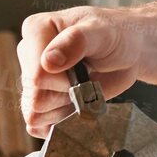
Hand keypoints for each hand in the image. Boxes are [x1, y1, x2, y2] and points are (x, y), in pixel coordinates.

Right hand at [17, 7, 150, 136]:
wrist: (128, 51)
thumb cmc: (115, 34)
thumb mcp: (102, 31)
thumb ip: (76, 41)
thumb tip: (47, 62)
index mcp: (35, 30)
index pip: (36, 75)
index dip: (64, 81)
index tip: (86, 67)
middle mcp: (29, 55)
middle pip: (36, 98)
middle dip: (68, 94)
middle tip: (88, 76)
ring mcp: (32, 80)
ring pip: (37, 115)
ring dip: (66, 108)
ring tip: (83, 87)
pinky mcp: (41, 101)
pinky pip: (39, 126)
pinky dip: (62, 122)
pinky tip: (77, 105)